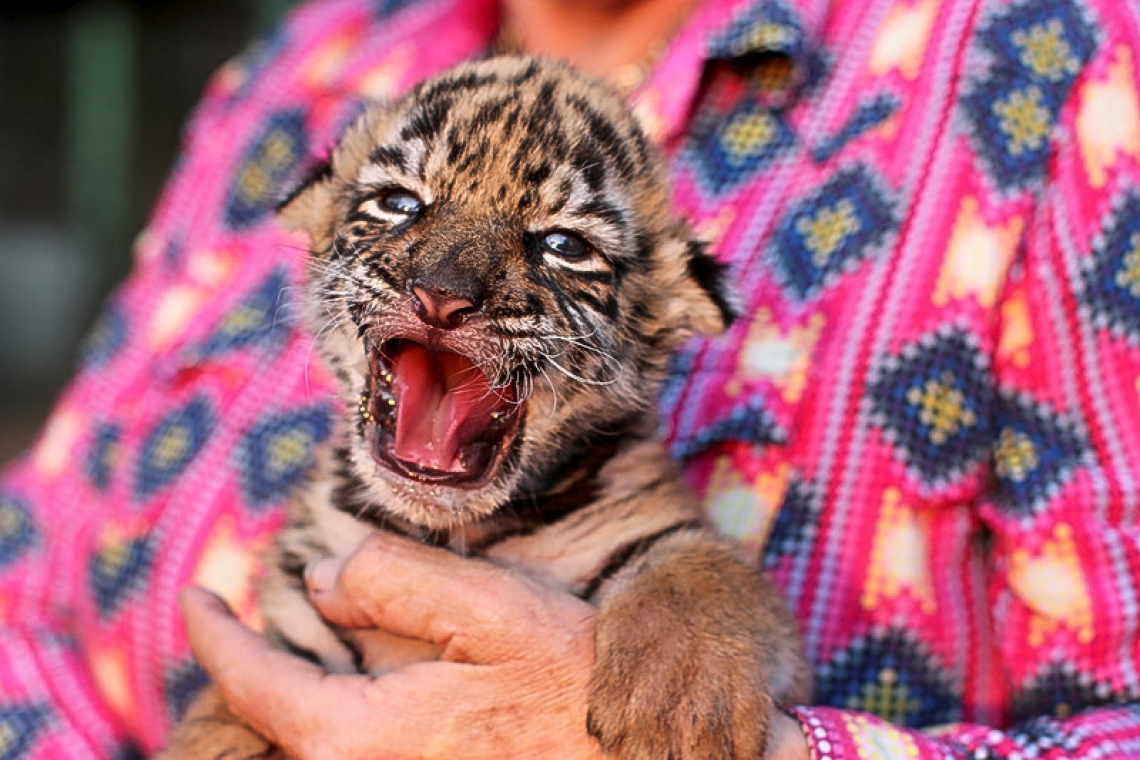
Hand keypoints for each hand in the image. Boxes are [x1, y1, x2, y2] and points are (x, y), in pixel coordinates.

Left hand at [181, 531, 606, 758]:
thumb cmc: (575, 691)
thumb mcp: (492, 611)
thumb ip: (396, 583)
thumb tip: (322, 578)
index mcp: (360, 735)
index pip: (252, 684)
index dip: (214, 633)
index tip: (197, 594)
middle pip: (283, 714)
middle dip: (262, 660)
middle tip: (254, 613)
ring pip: (321, 734)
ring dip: (306, 686)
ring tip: (319, 643)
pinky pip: (360, 746)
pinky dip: (345, 709)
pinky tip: (384, 679)